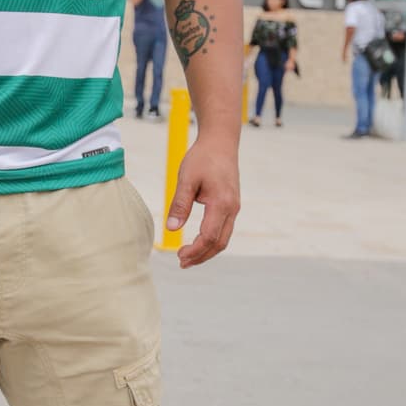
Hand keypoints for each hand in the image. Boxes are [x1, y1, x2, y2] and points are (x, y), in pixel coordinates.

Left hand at [165, 134, 239, 268]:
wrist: (221, 142)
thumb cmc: (202, 158)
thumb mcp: (186, 179)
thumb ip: (180, 204)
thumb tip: (171, 229)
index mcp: (221, 203)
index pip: (209, 237)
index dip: (195, 251)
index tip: (179, 257)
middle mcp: (232, 209)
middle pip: (219, 243)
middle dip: (201, 257)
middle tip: (182, 263)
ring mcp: (234, 208)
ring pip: (223, 239)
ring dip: (207, 251)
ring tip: (188, 257)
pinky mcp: (231, 206)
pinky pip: (224, 230)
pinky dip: (212, 241)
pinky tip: (198, 242)